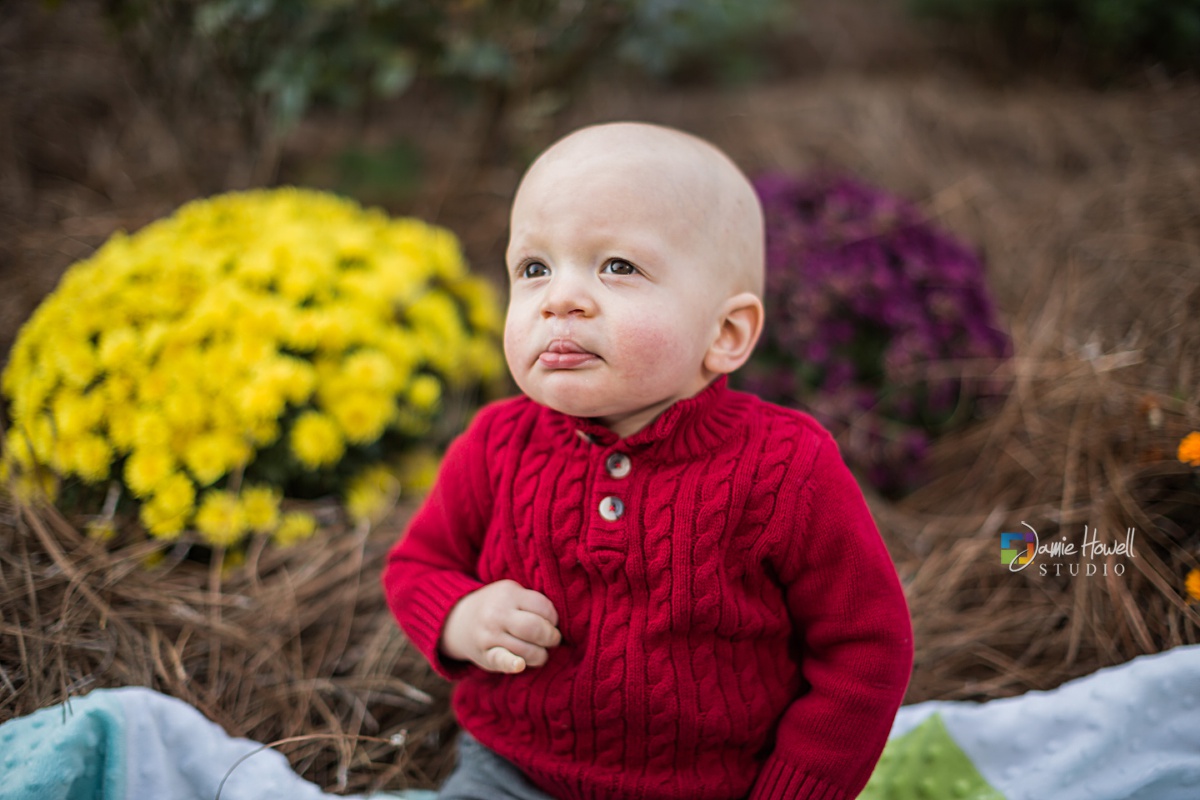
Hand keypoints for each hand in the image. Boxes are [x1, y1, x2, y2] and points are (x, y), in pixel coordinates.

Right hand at [440, 579, 561, 673]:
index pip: (543, 607)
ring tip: (540, 652)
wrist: (458, 618)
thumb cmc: (497, 606)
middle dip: (551, 637)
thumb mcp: (511, 593)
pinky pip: (501, 660)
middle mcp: (497, 614)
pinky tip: (519, 665)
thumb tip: (561, 622)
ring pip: (525, 649)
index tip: (552, 622)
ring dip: (540, 655)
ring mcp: (490, 635)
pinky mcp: (485, 656)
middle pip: (534, 628)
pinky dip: (512, 664)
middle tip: (552, 640)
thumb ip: (532, 602)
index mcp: (509, 594)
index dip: (554, 618)